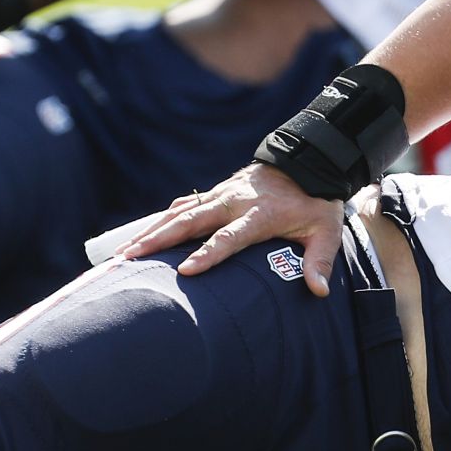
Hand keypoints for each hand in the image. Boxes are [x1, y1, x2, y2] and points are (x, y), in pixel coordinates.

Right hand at [119, 164, 345, 296]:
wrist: (306, 159)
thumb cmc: (315, 202)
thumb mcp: (326, 229)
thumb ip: (320, 260)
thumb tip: (319, 291)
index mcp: (259, 215)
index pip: (229, 237)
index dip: (208, 254)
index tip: (186, 271)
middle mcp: (234, 202)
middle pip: (190, 222)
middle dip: (158, 240)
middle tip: (129, 257)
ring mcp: (221, 194)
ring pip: (179, 212)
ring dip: (150, 230)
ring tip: (123, 250)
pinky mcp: (214, 192)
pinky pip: (183, 205)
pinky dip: (160, 219)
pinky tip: (141, 234)